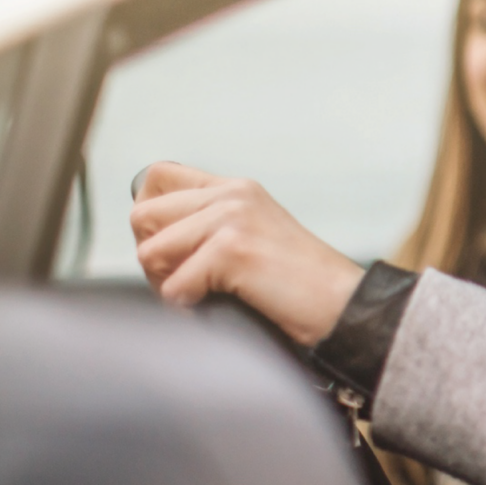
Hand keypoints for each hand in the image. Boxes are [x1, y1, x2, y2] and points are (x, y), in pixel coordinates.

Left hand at [130, 162, 364, 346]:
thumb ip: (210, 225)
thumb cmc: (298, 286)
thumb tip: (150, 242)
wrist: (343, 306)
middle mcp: (232, 195)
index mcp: (235, 189)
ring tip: (206, 294)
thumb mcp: (253, 236)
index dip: (150, 217)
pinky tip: (221, 304)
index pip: (157, 177)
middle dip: (154, 258)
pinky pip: (172, 287)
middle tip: (189, 281)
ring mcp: (232, 218)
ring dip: (167, 284)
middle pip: (142, 216)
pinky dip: (189, 307)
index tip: (173, 249)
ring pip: (149, 252)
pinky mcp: (232, 249)